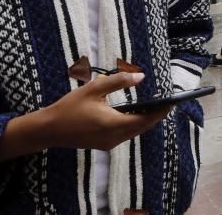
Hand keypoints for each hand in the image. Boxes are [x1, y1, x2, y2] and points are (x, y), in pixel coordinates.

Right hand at [0, 72, 171, 160]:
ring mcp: (109, 144)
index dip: (160, 111)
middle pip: (142, 127)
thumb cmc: (70, 107)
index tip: (172, 101)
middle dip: (155, 115)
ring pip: (134, 132)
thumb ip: (119, 81)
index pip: (145, 120)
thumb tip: (141, 77)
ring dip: (144, 120)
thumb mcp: (94, 88)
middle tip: (167, 101)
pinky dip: (133, 124)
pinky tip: (136, 113)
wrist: (49, 129)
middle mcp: (114, 138)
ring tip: (155, 105)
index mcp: (113, 124)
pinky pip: (125, 134)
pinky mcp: (104, 145)